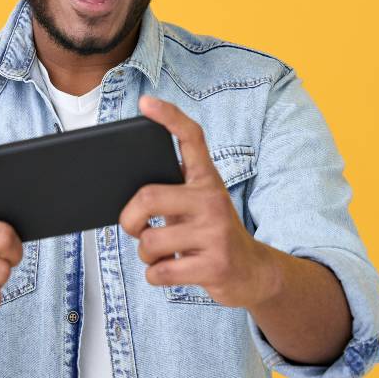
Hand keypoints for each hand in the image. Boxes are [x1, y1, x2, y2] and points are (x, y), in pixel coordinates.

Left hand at [119, 95, 277, 308]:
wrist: (254, 273)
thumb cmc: (212, 234)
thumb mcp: (199, 205)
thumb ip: (171, 192)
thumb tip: (124, 196)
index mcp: (206, 180)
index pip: (191, 137)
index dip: (168, 117)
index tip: (145, 103)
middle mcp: (213, 200)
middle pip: (147, 198)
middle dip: (129, 219)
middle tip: (134, 228)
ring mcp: (216, 233)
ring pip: (150, 242)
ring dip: (145, 254)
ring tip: (161, 254)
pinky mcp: (215, 266)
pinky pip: (160, 271)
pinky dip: (155, 274)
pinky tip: (170, 270)